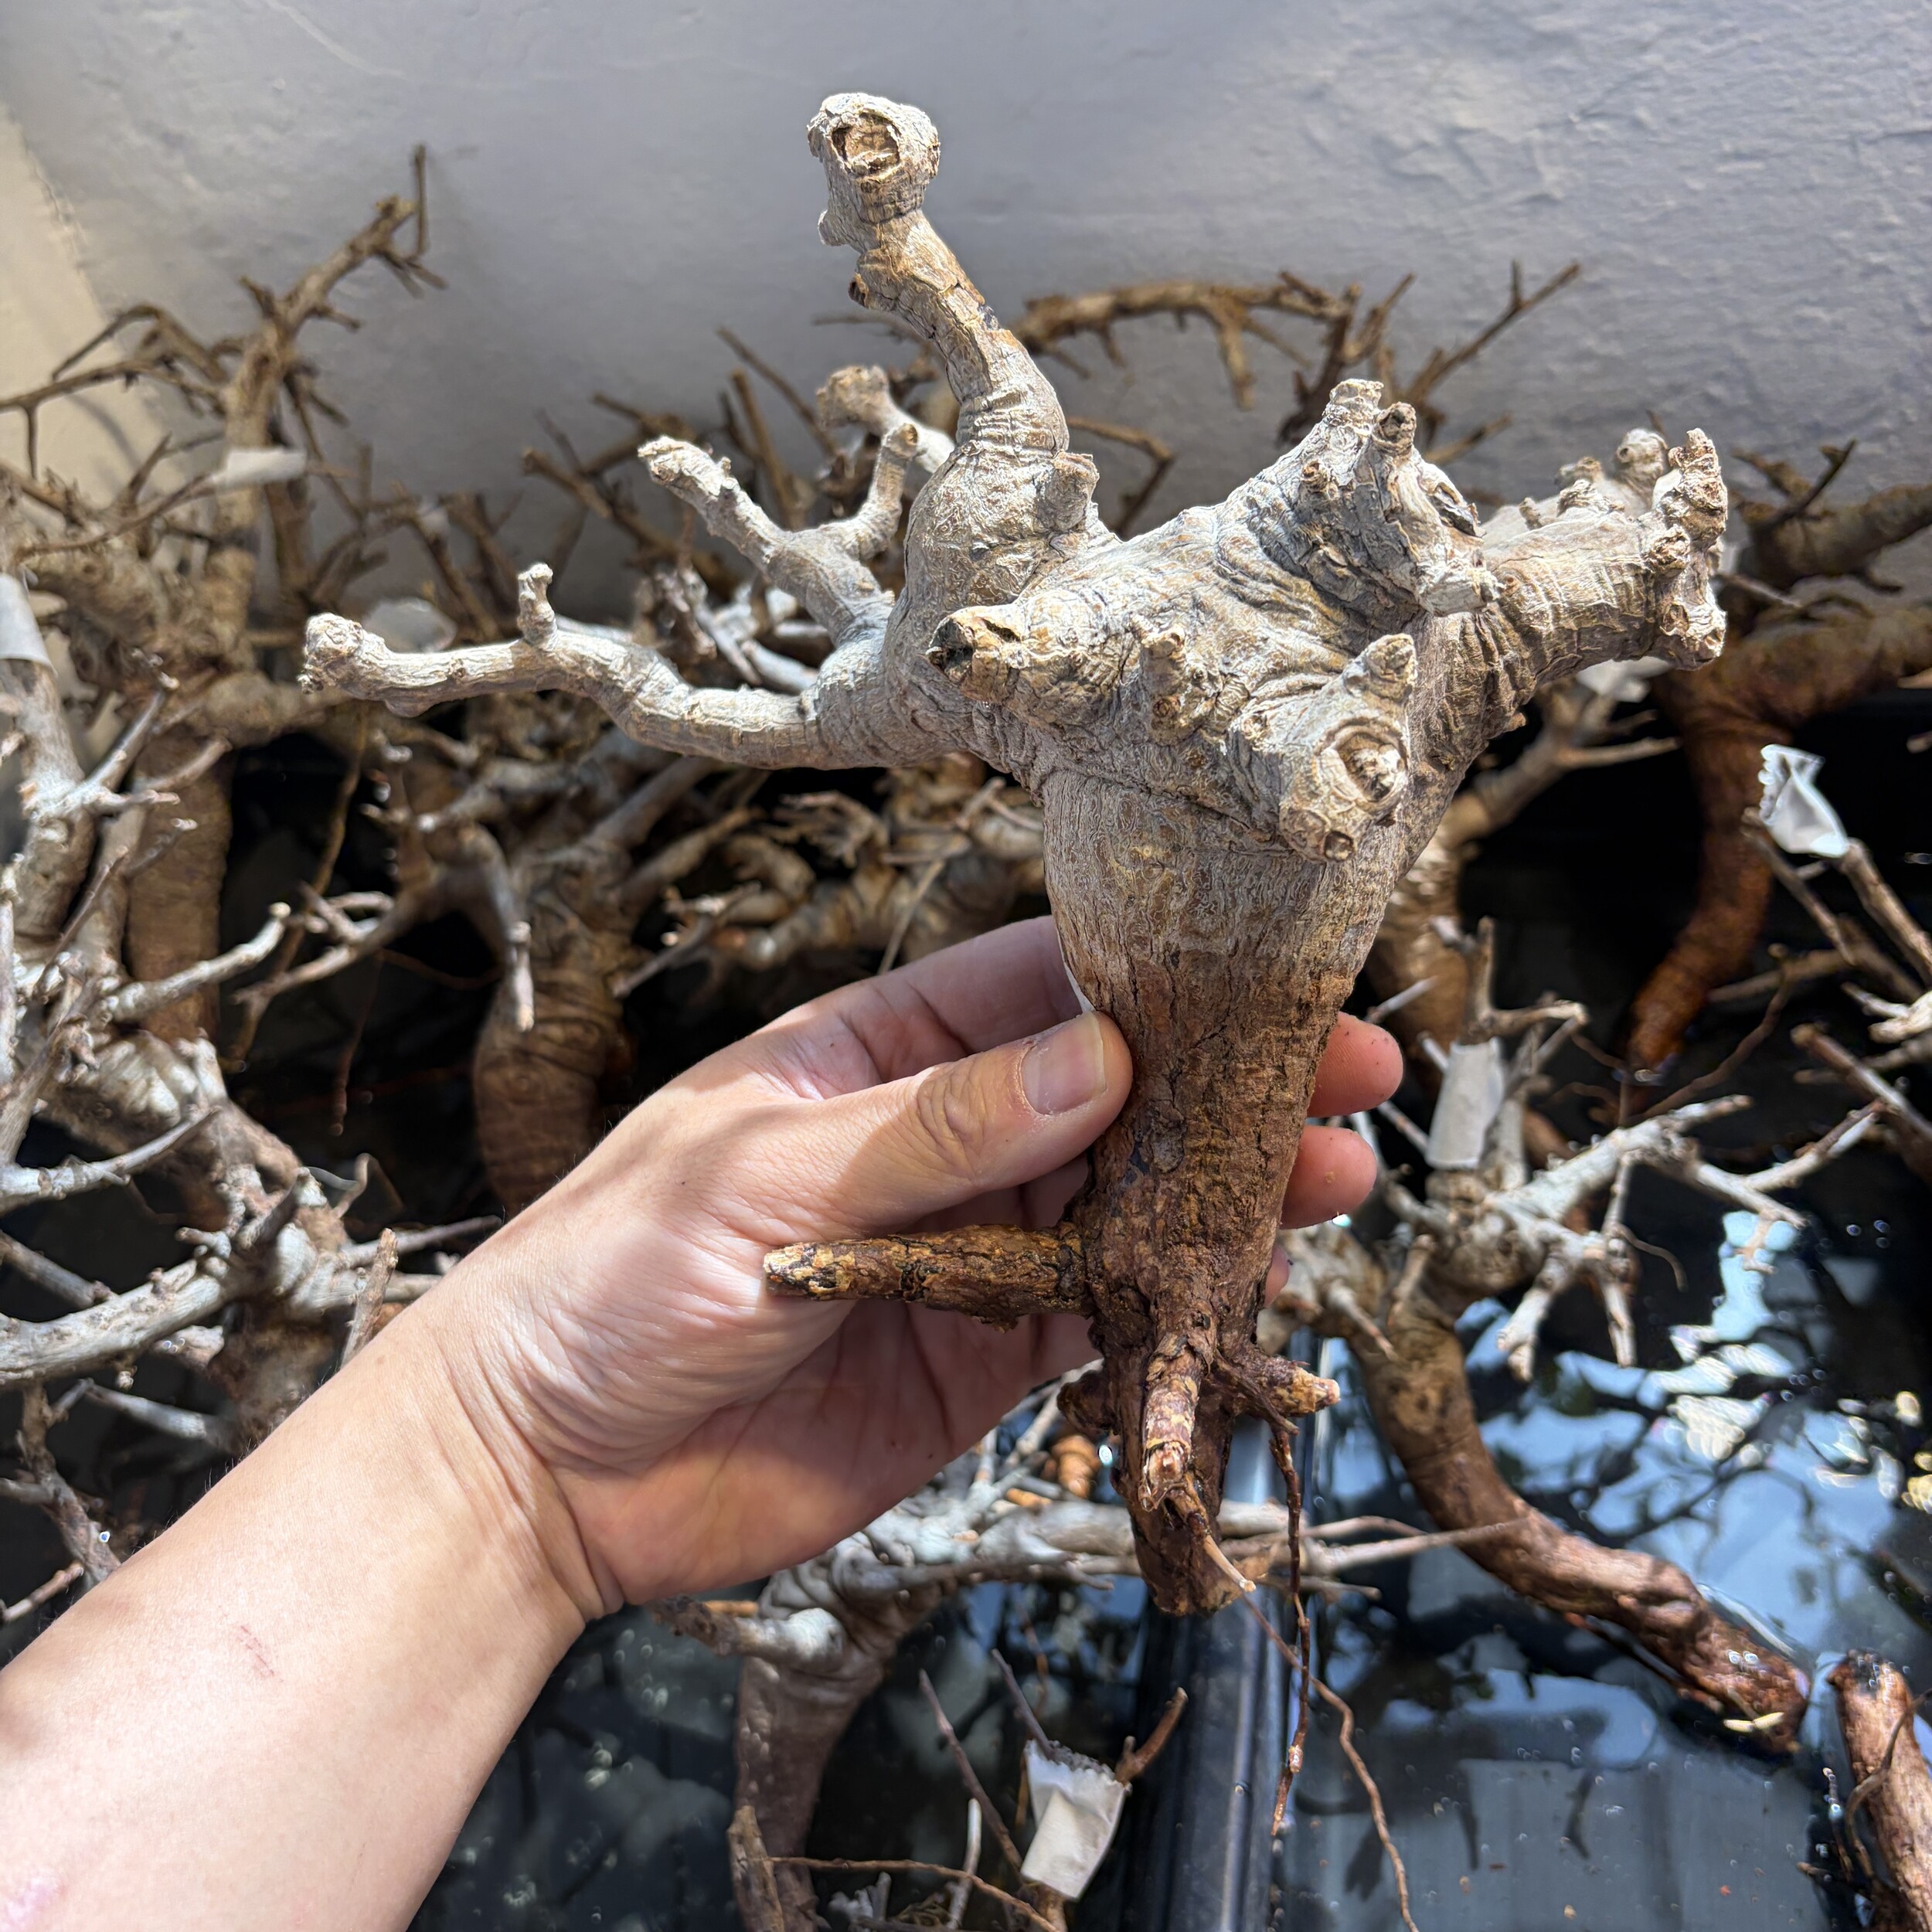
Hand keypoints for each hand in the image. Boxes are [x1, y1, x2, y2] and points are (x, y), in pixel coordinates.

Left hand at [430, 916, 1399, 1608]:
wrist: (539, 1475)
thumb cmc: (609, 1279)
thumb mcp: (767, 1176)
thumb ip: (940, 1128)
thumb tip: (1101, 1056)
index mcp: (873, 1055)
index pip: (1037, 988)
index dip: (1157, 983)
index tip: (1264, 980)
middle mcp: (934, 1143)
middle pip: (1106, 1098)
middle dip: (1221, 1088)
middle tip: (1346, 1079)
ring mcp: (962, 1253)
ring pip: (1119, 1208)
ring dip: (1221, 1196)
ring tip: (1332, 1180)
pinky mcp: (970, 1359)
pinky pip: (1090, 1319)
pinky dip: (1170, 1307)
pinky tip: (1251, 1285)